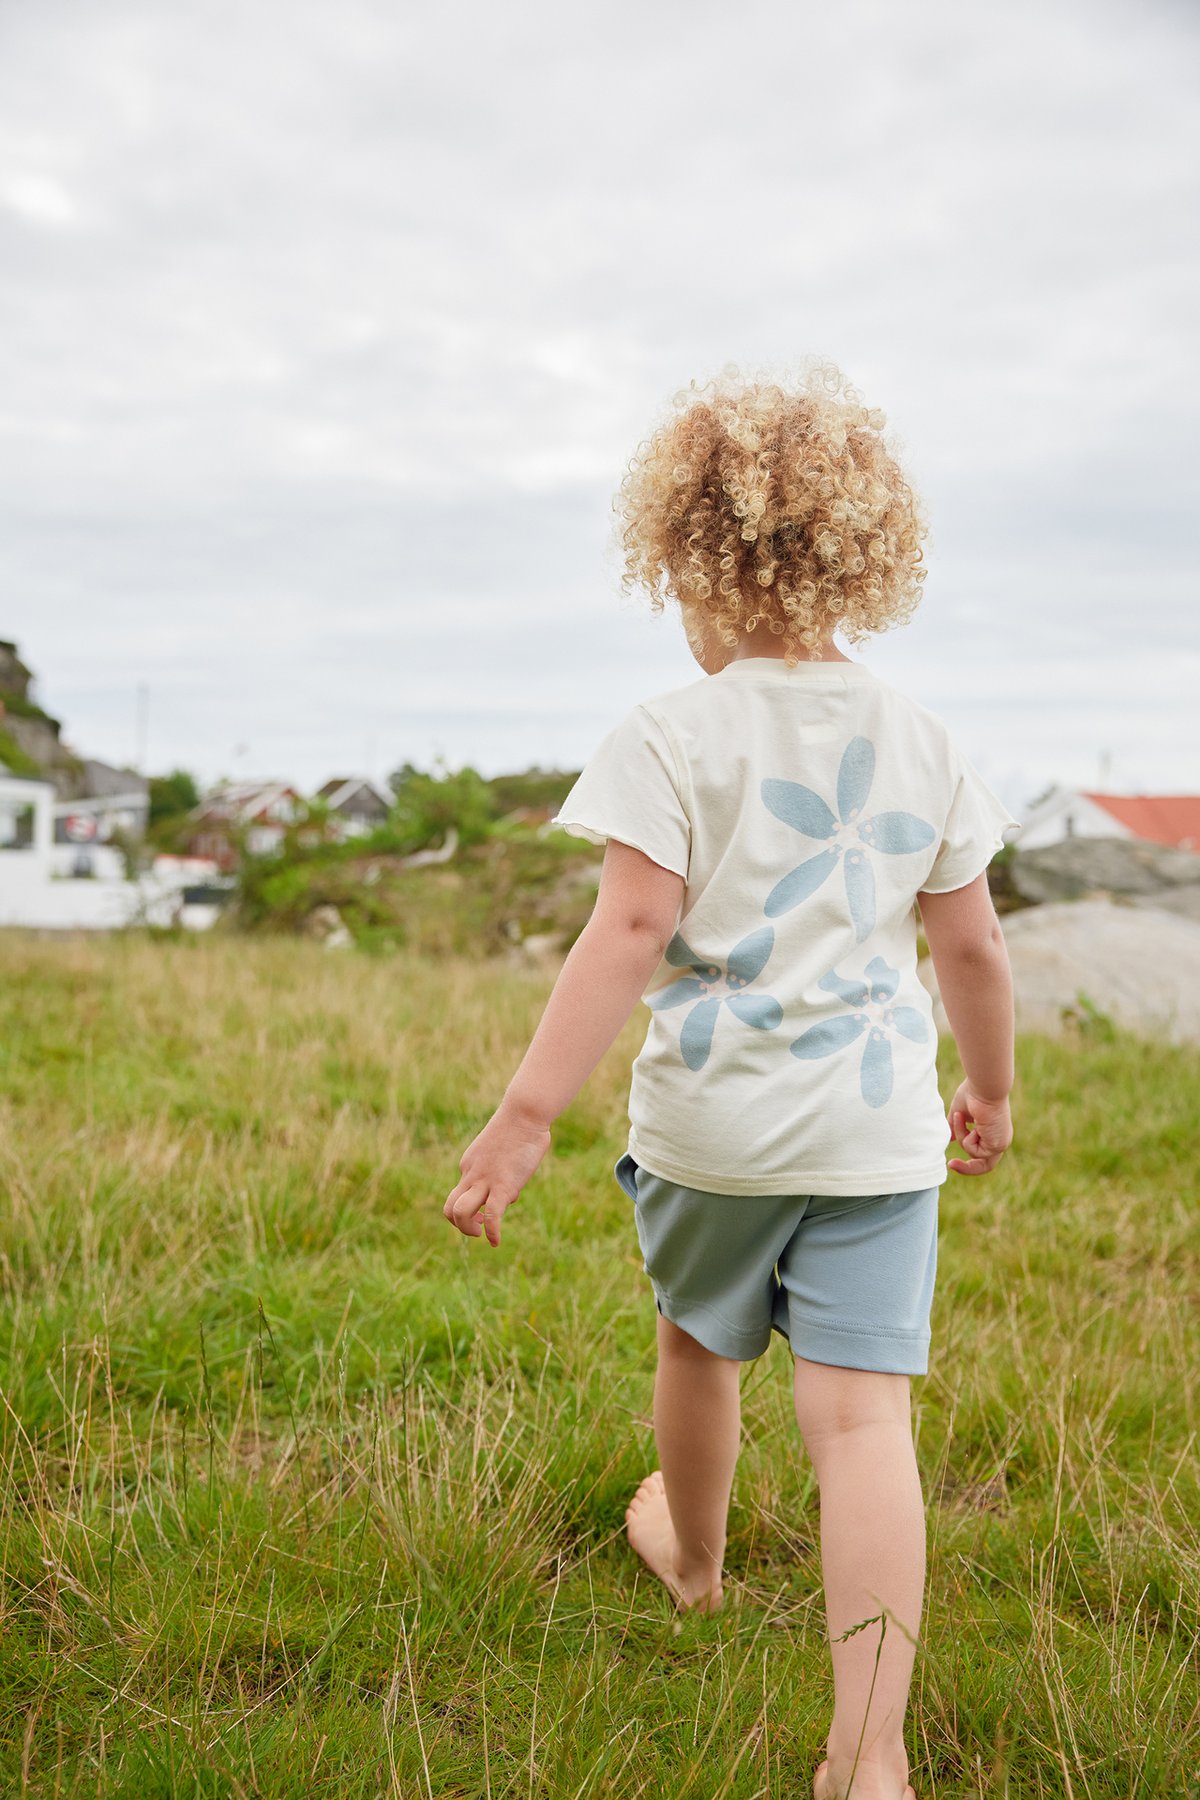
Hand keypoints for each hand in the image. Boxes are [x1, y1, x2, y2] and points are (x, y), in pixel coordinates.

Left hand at [442, 1101, 550, 1246]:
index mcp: (469, 1164)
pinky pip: (492, 1216)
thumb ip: (502, 1171)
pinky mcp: (502, 1185)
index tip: (489, 1208)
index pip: (463, 1192)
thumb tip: (510, 1193)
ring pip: (460, 1213)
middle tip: (478, 1227)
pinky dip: (492, 1233)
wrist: (524, 1113)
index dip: (474, 1205)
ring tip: (482, 1233)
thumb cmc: (521, 1125)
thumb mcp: (503, 1150)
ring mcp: (484, 1181)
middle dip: (460, 1224)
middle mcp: (471, 1174)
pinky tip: (495, 1242)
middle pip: (449, 1208)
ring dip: (468, 1230)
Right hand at [946, 1081, 1011, 1175]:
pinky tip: (970, 1120)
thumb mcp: (960, 1113)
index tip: (951, 1162)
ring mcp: (1000, 1143)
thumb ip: (955, 1127)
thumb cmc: (974, 1093)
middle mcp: (1000, 1139)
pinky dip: (966, 1136)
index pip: (983, 1154)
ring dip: (962, 1137)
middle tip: (951, 1164)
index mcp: (994, 1132)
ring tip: (960, 1116)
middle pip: (986, 1166)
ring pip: (975, 1156)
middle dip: (967, 1168)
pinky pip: (974, 1151)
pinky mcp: (998, 1144)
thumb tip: (949, 1139)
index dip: (968, 1162)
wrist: (984, 1086)